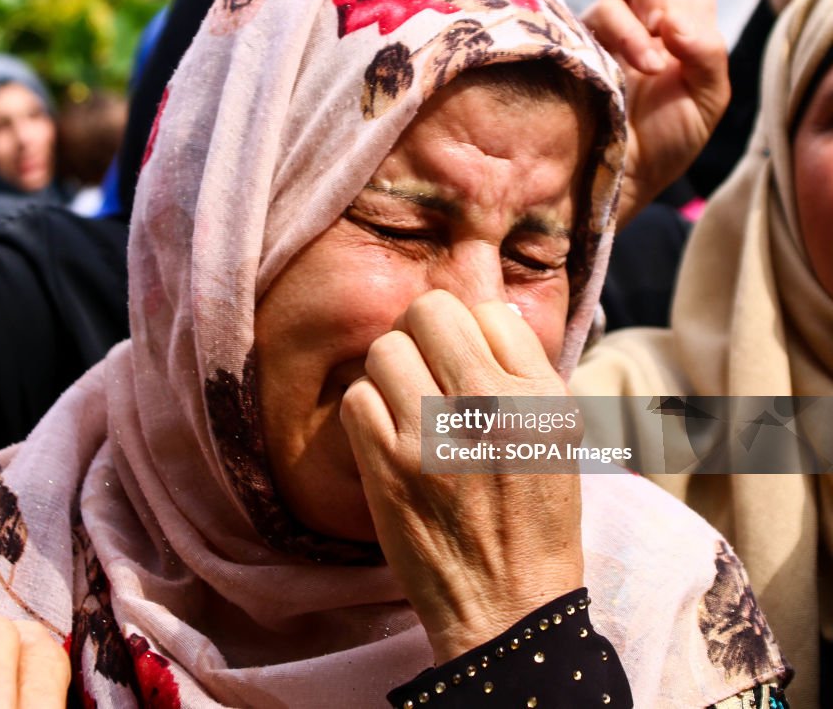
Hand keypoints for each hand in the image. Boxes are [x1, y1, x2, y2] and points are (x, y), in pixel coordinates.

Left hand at [340, 291, 582, 663]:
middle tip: (426, 368)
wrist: (507, 604)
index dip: (471, 331)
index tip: (465, 362)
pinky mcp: (389, 466)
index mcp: (540, 395)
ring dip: (391, 372)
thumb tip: (480, 314)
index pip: (488, 310)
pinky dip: (367, 410)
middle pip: (429, 312)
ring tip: (407, 404)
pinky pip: (357, 396)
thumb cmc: (535, 519)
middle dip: (422, 333)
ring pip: (386, 348)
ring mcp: (434, 434)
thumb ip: (524, 370)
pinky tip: (387, 434)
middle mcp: (490, 405)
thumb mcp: (558, 436)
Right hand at [582, 0, 728, 226]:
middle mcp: (644, 13)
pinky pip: (600, 14)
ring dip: (646, 4)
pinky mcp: (579, 43)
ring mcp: (607, 27)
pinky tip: (642, 65)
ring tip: (655, 58)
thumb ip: (706, 46)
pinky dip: (627, 35)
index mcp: (686, 19)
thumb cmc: (669, 144)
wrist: (625, 179)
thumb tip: (672, 10)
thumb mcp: (712, 95)